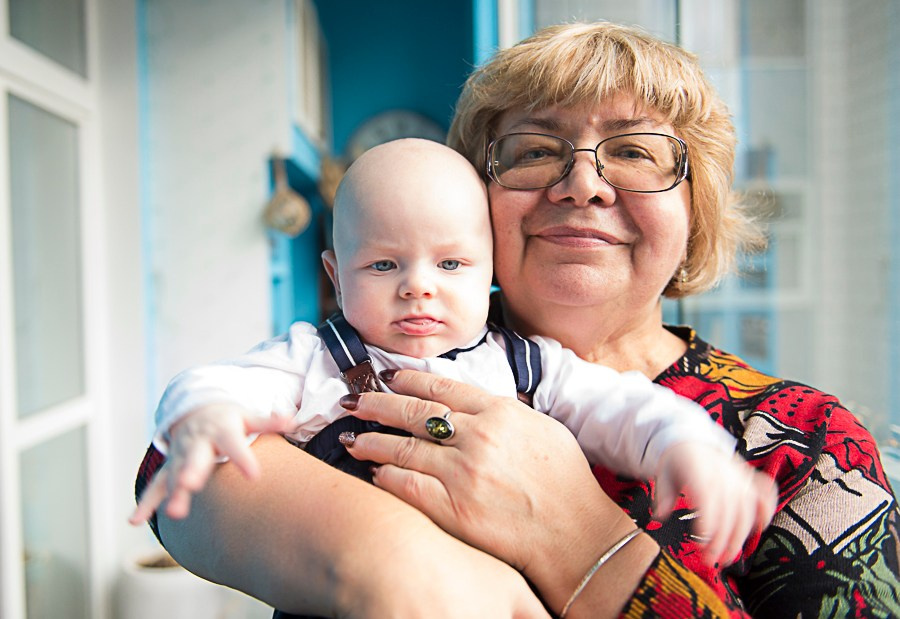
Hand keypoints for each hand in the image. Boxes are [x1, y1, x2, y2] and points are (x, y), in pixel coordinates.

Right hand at [130, 403, 293, 523]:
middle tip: (191, 485)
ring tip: (174, 513)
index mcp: (221, 430)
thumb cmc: (231, 420)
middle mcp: (198, 442)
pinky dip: (146, 502)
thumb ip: (268, 421)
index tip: (254, 475)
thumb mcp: (249, 417)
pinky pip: (155, 486)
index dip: (243, 459)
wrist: (198, 410)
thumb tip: (291, 419)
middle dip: (192, 471)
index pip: (234, 444)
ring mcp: (181, 456)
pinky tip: (134, 521)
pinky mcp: (169, 468)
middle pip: (196, 458)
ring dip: (172, 493)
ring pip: (174, 474)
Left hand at [340, 369, 656, 615]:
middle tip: (356, 402)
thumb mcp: (543, 429)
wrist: (574, 534)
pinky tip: (375, 472)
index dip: (409, 380)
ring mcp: (462, 473)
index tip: (389, 378)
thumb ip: (505, 413)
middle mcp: (477, 437)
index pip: (441, 387)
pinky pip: (407, 485)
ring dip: (372, 441)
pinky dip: (387, 476)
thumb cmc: (565, 482)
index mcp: (499, 412)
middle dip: (379, 404)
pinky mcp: (453, 508)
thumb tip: (473, 405)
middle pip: (414, 412)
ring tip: (352, 438)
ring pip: (403, 448)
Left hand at [653, 443, 777, 565]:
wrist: (691, 440)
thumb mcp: (663, 475)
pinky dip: (767, 509)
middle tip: (710, 560)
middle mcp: (723, 472)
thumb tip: (659, 516)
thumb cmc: (675, 463)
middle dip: (721, 540)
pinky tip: (761, 528)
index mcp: (699, 469)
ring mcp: (739, 475)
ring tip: (728, 556)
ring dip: (740, 537)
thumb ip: (663, 496)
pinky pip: (766, 492)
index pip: (708, 499)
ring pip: (747, 509)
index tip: (701, 543)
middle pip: (728, 511)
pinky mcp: (750, 477)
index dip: (708, 523)